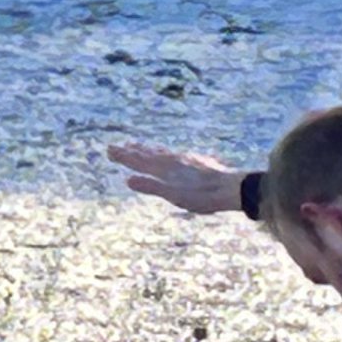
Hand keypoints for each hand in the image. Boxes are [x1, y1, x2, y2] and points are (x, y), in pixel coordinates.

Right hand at [110, 141, 247, 215]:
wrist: (231, 187)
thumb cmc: (202, 196)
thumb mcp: (174, 195)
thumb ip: (151, 187)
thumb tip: (128, 180)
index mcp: (165, 168)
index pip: (139, 161)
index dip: (124, 156)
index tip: (110, 150)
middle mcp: (173, 160)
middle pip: (148, 154)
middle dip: (130, 151)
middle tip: (115, 146)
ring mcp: (185, 159)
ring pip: (160, 152)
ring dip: (146, 149)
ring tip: (136, 145)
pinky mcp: (196, 161)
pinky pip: (173, 153)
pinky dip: (162, 152)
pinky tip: (167, 154)